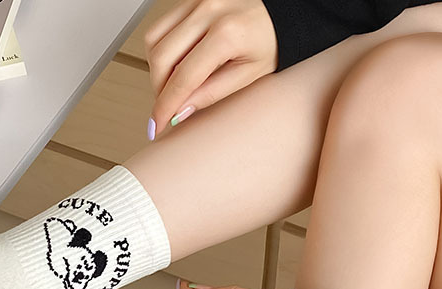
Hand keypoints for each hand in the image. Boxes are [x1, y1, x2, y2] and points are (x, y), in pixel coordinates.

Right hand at [144, 0, 278, 138]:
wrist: (286, 11)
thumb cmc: (275, 38)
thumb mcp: (249, 75)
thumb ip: (212, 93)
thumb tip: (180, 111)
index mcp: (227, 33)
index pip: (183, 78)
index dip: (166, 106)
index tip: (157, 124)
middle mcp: (209, 11)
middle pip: (162, 58)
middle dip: (159, 90)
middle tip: (167, 108)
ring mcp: (198, 1)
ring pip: (154, 40)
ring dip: (157, 70)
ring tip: (172, 85)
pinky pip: (161, 26)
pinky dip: (160, 49)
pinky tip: (174, 63)